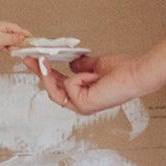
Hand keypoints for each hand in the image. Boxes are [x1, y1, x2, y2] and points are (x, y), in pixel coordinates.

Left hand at [0, 21, 30, 55]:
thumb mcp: (2, 38)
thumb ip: (14, 38)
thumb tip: (23, 37)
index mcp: (6, 26)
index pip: (19, 30)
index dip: (25, 35)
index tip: (31, 41)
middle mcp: (5, 31)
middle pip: (18, 37)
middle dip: (18, 43)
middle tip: (15, 47)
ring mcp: (2, 37)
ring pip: (13, 43)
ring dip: (12, 47)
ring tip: (6, 48)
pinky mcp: (0, 43)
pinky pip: (8, 46)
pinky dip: (8, 49)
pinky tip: (4, 50)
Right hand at [28, 51, 149, 115]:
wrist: (136, 73)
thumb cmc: (123, 71)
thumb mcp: (95, 65)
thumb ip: (81, 66)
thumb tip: (70, 64)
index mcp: (83, 95)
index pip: (58, 86)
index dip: (45, 73)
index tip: (35, 59)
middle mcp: (81, 104)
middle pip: (52, 90)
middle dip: (39, 73)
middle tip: (29, 58)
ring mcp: (82, 106)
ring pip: (55, 91)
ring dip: (51, 74)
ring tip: (46, 59)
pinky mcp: (84, 104)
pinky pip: (71, 84)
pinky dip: (81, 75)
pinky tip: (94, 75)